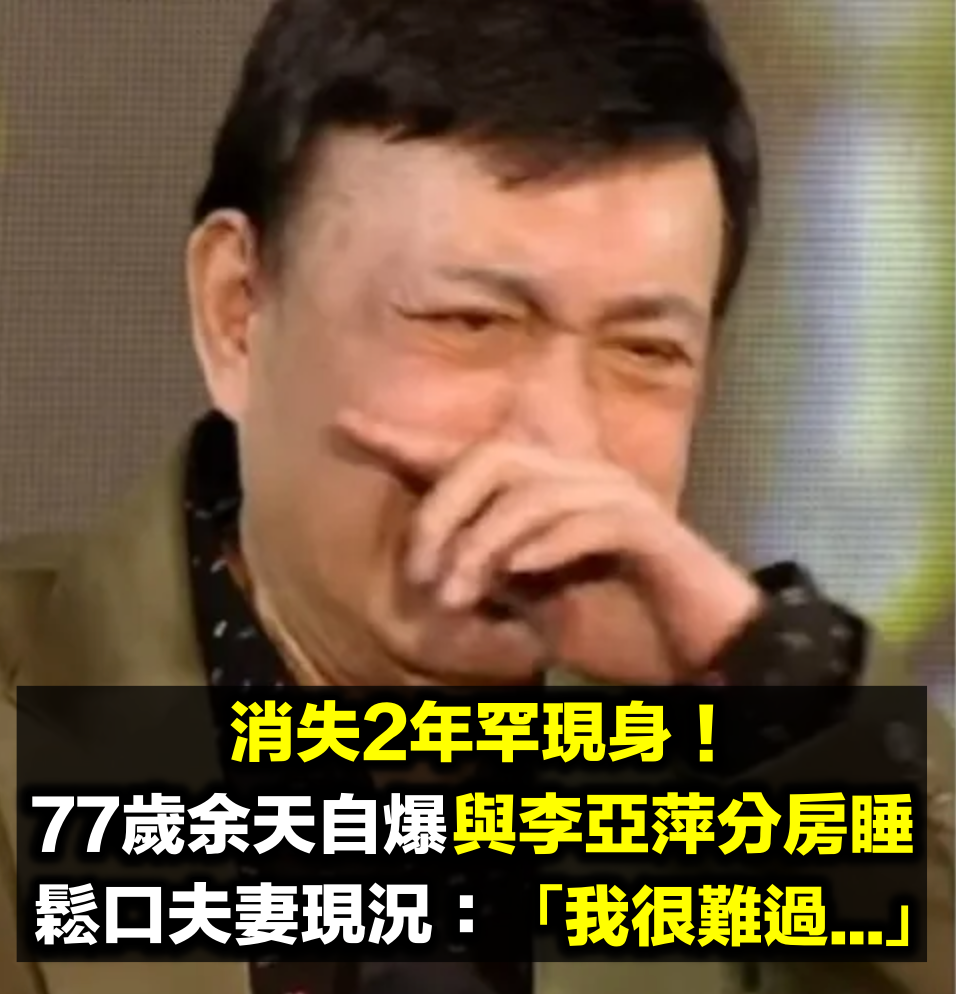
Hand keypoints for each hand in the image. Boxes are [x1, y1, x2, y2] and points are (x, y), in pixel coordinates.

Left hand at [339, 410, 762, 682]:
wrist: (697, 654)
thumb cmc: (617, 625)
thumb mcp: (532, 602)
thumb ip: (491, 573)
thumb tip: (439, 570)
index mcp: (546, 493)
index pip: (467, 455)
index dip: (404, 438)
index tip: (343, 425)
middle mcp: (579, 479)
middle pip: (492, 457)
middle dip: (442, 512)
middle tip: (421, 574)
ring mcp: (617, 499)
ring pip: (531, 489)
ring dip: (483, 544)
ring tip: (458, 595)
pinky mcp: (649, 529)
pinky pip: (589, 520)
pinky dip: (545, 546)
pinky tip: (519, 578)